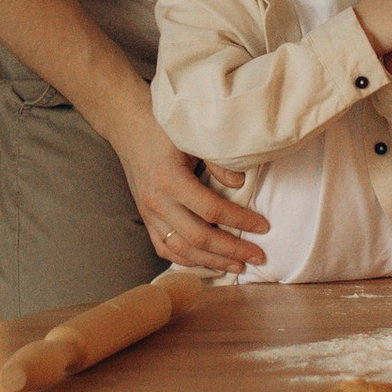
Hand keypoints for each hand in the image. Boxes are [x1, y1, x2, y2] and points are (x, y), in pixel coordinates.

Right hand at [107, 115, 267, 271]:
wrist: (129, 126)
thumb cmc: (164, 127)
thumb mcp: (192, 136)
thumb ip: (217, 161)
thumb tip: (240, 184)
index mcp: (170, 180)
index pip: (211, 211)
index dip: (240, 222)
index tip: (263, 227)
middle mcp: (157, 202)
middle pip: (198, 237)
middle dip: (231, 251)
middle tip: (258, 256)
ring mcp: (148, 213)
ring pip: (182, 250)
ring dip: (212, 262)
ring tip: (237, 266)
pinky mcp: (146, 218)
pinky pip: (165, 248)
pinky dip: (187, 260)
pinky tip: (207, 264)